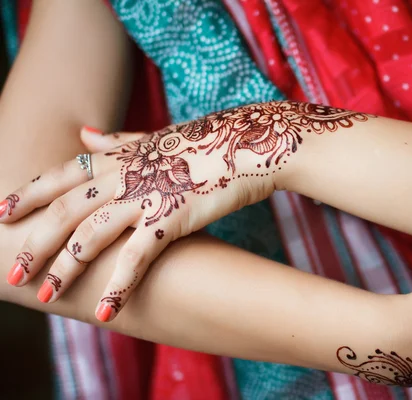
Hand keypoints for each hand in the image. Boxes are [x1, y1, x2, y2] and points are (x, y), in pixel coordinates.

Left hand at [0, 101, 368, 320]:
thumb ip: (117, 141)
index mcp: (119, 156)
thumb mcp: (154, 139)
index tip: (1, 213)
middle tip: (13, 273)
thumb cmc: (205, 143)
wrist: (248, 143)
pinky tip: (104, 310)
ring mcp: (146, 196)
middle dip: (36, 242)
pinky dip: (119, 283)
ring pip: (91, 234)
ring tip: (46, 294)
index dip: (29, 193)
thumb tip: (84, 134)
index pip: (62, 174)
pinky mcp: (172, 217)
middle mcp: (124, 175)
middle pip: (66, 210)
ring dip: (66, 267)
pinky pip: (137, 255)